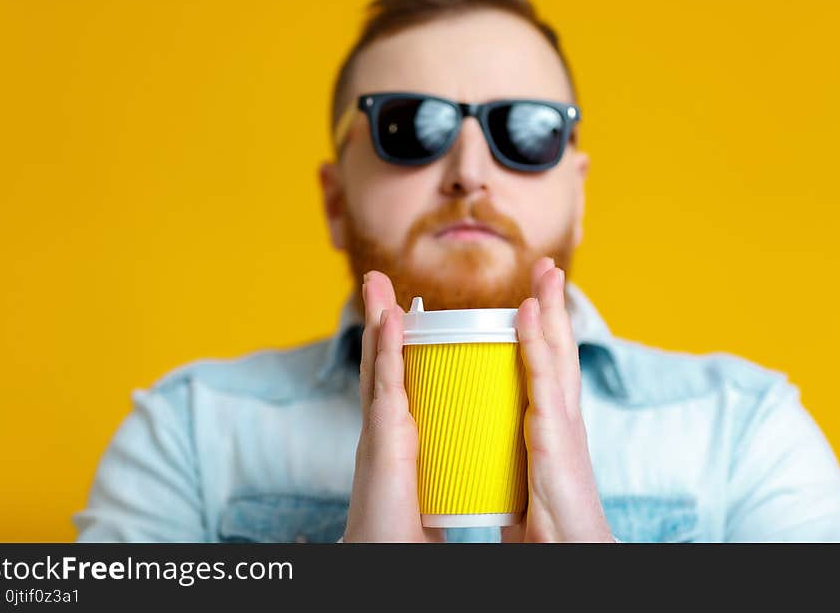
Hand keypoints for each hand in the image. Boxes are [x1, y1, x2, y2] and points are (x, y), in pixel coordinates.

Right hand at [342, 271, 443, 541]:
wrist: (389, 557)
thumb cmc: (407, 531)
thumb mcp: (432, 484)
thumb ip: (443, 466)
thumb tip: (465, 461)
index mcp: (400, 436)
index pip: (401, 382)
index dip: (399, 349)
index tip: (404, 318)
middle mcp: (386, 428)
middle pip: (385, 363)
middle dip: (382, 321)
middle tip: (379, 284)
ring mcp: (380, 432)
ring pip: (378, 365)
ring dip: (377, 321)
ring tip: (375, 283)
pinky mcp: (382, 442)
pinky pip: (385, 387)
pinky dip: (385, 351)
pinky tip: (388, 320)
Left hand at [502, 257, 614, 541]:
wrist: (567, 552)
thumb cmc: (546, 525)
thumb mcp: (525, 477)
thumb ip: (511, 457)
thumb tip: (486, 452)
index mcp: (553, 426)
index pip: (548, 369)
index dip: (544, 332)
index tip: (534, 300)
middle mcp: (563, 417)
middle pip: (558, 350)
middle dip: (552, 307)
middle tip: (546, 269)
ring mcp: (562, 423)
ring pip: (556, 353)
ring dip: (549, 308)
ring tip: (544, 271)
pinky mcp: (555, 436)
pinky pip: (543, 378)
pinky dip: (536, 341)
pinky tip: (527, 310)